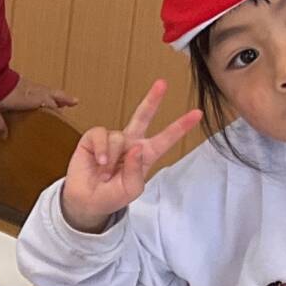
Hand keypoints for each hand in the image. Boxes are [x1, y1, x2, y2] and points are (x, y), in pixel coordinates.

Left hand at [0, 78, 81, 135]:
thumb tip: (4, 137)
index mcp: (27, 98)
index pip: (48, 103)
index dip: (58, 108)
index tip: (66, 114)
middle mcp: (30, 90)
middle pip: (52, 93)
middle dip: (64, 98)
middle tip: (74, 101)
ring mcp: (27, 84)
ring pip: (46, 89)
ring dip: (56, 94)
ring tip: (63, 100)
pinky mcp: (21, 81)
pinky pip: (39, 87)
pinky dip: (45, 91)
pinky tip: (42, 94)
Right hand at [57, 79, 202, 232]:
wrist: (87, 201)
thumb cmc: (112, 196)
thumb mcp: (131, 190)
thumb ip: (137, 171)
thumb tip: (135, 148)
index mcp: (145, 155)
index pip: (166, 138)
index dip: (180, 126)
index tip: (197, 113)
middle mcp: (131, 143)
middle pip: (143, 116)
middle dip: (152, 100)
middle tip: (162, 83)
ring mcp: (113, 139)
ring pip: (118, 137)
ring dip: (112, 158)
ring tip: (106, 174)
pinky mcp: (94, 138)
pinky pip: (101, 135)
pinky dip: (101, 151)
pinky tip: (99, 162)